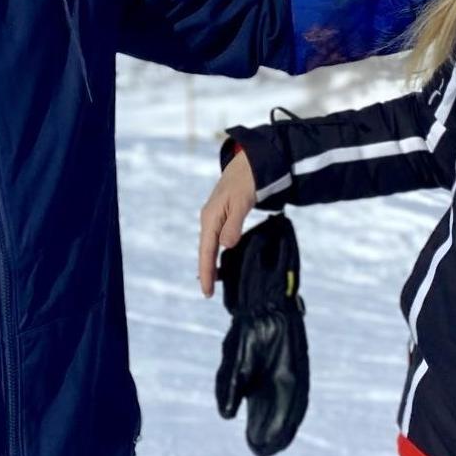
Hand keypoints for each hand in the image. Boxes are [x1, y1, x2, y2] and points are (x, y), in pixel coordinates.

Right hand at [199, 150, 256, 297]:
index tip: (207, 291)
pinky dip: (217, 252)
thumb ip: (234, 225)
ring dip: (211, 263)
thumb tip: (225, 246)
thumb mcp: (242, 202)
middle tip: (208, 293)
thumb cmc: (246, 181)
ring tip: (213, 282)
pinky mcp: (222, 215)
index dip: (206, 272)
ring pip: (210, 245)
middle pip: (205, 250)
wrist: (250, 162)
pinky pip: (216, 238)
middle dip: (206, 271)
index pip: (206, 251)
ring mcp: (214, 217)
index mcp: (210, 217)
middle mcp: (209, 218)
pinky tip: (221, 259)